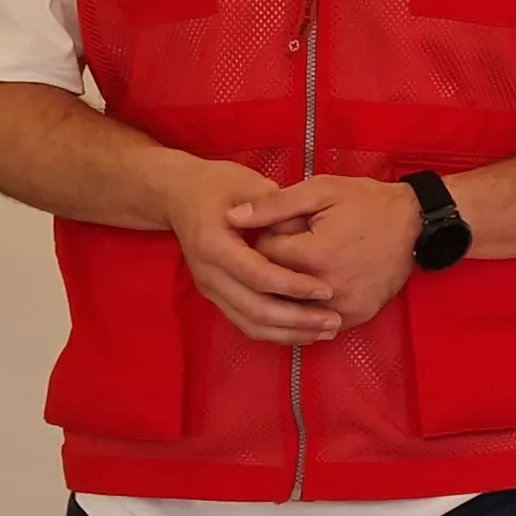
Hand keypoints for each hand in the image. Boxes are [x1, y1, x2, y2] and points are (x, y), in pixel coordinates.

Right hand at [150, 157, 342, 345]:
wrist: (181, 196)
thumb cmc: (220, 186)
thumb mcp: (248, 184)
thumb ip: (275, 207)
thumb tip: (303, 230)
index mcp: (214, 244)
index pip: (258, 275)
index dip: (294, 286)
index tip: (327, 289)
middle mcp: (208, 272)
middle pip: (254, 309)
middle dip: (297, 319)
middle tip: (333, 321)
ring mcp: (209, 288)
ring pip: (249, 323)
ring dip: (289, 332)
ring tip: (325, 331)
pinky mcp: (216, 296)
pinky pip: (245, 323)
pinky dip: (275, 332)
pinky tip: (303, 331)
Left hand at [232, 176, 422, 331]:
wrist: (415, 223)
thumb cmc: (365, 202)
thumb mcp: (320, 191)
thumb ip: (274, 205)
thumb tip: (231, 217)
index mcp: (314, 254)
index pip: (263, 258)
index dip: (265, 242)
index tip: (276, 231)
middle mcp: (327, 289)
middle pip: (274, 288)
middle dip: (273, 269)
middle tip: (287, 249)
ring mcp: (344, 307)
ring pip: (293, 310)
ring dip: (287, 294)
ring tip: (294, 272)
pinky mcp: (358, 317)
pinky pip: (318, 324)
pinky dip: (307, 311)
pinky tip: (306, 295)